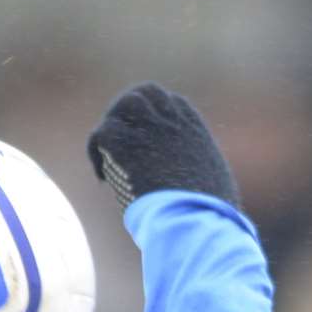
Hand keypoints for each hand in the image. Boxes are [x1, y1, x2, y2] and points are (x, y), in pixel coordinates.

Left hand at [87, 83, 239, 208]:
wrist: (197, 219)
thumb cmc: (211, 215)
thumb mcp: (215, 185)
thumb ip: (201, 174)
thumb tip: (200, 188)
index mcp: (196, 132)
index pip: (173, 103)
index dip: (157, 117)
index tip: (149, 141)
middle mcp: (174, 122)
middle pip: (149, 92)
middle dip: (133, 110)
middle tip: (123, 138)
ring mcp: (151, 128)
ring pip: (126, 103)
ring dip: (116, 123)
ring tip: (108, 153)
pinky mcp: (127, 143)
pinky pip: (102, 133)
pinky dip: (96, 153)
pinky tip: (103, 178)